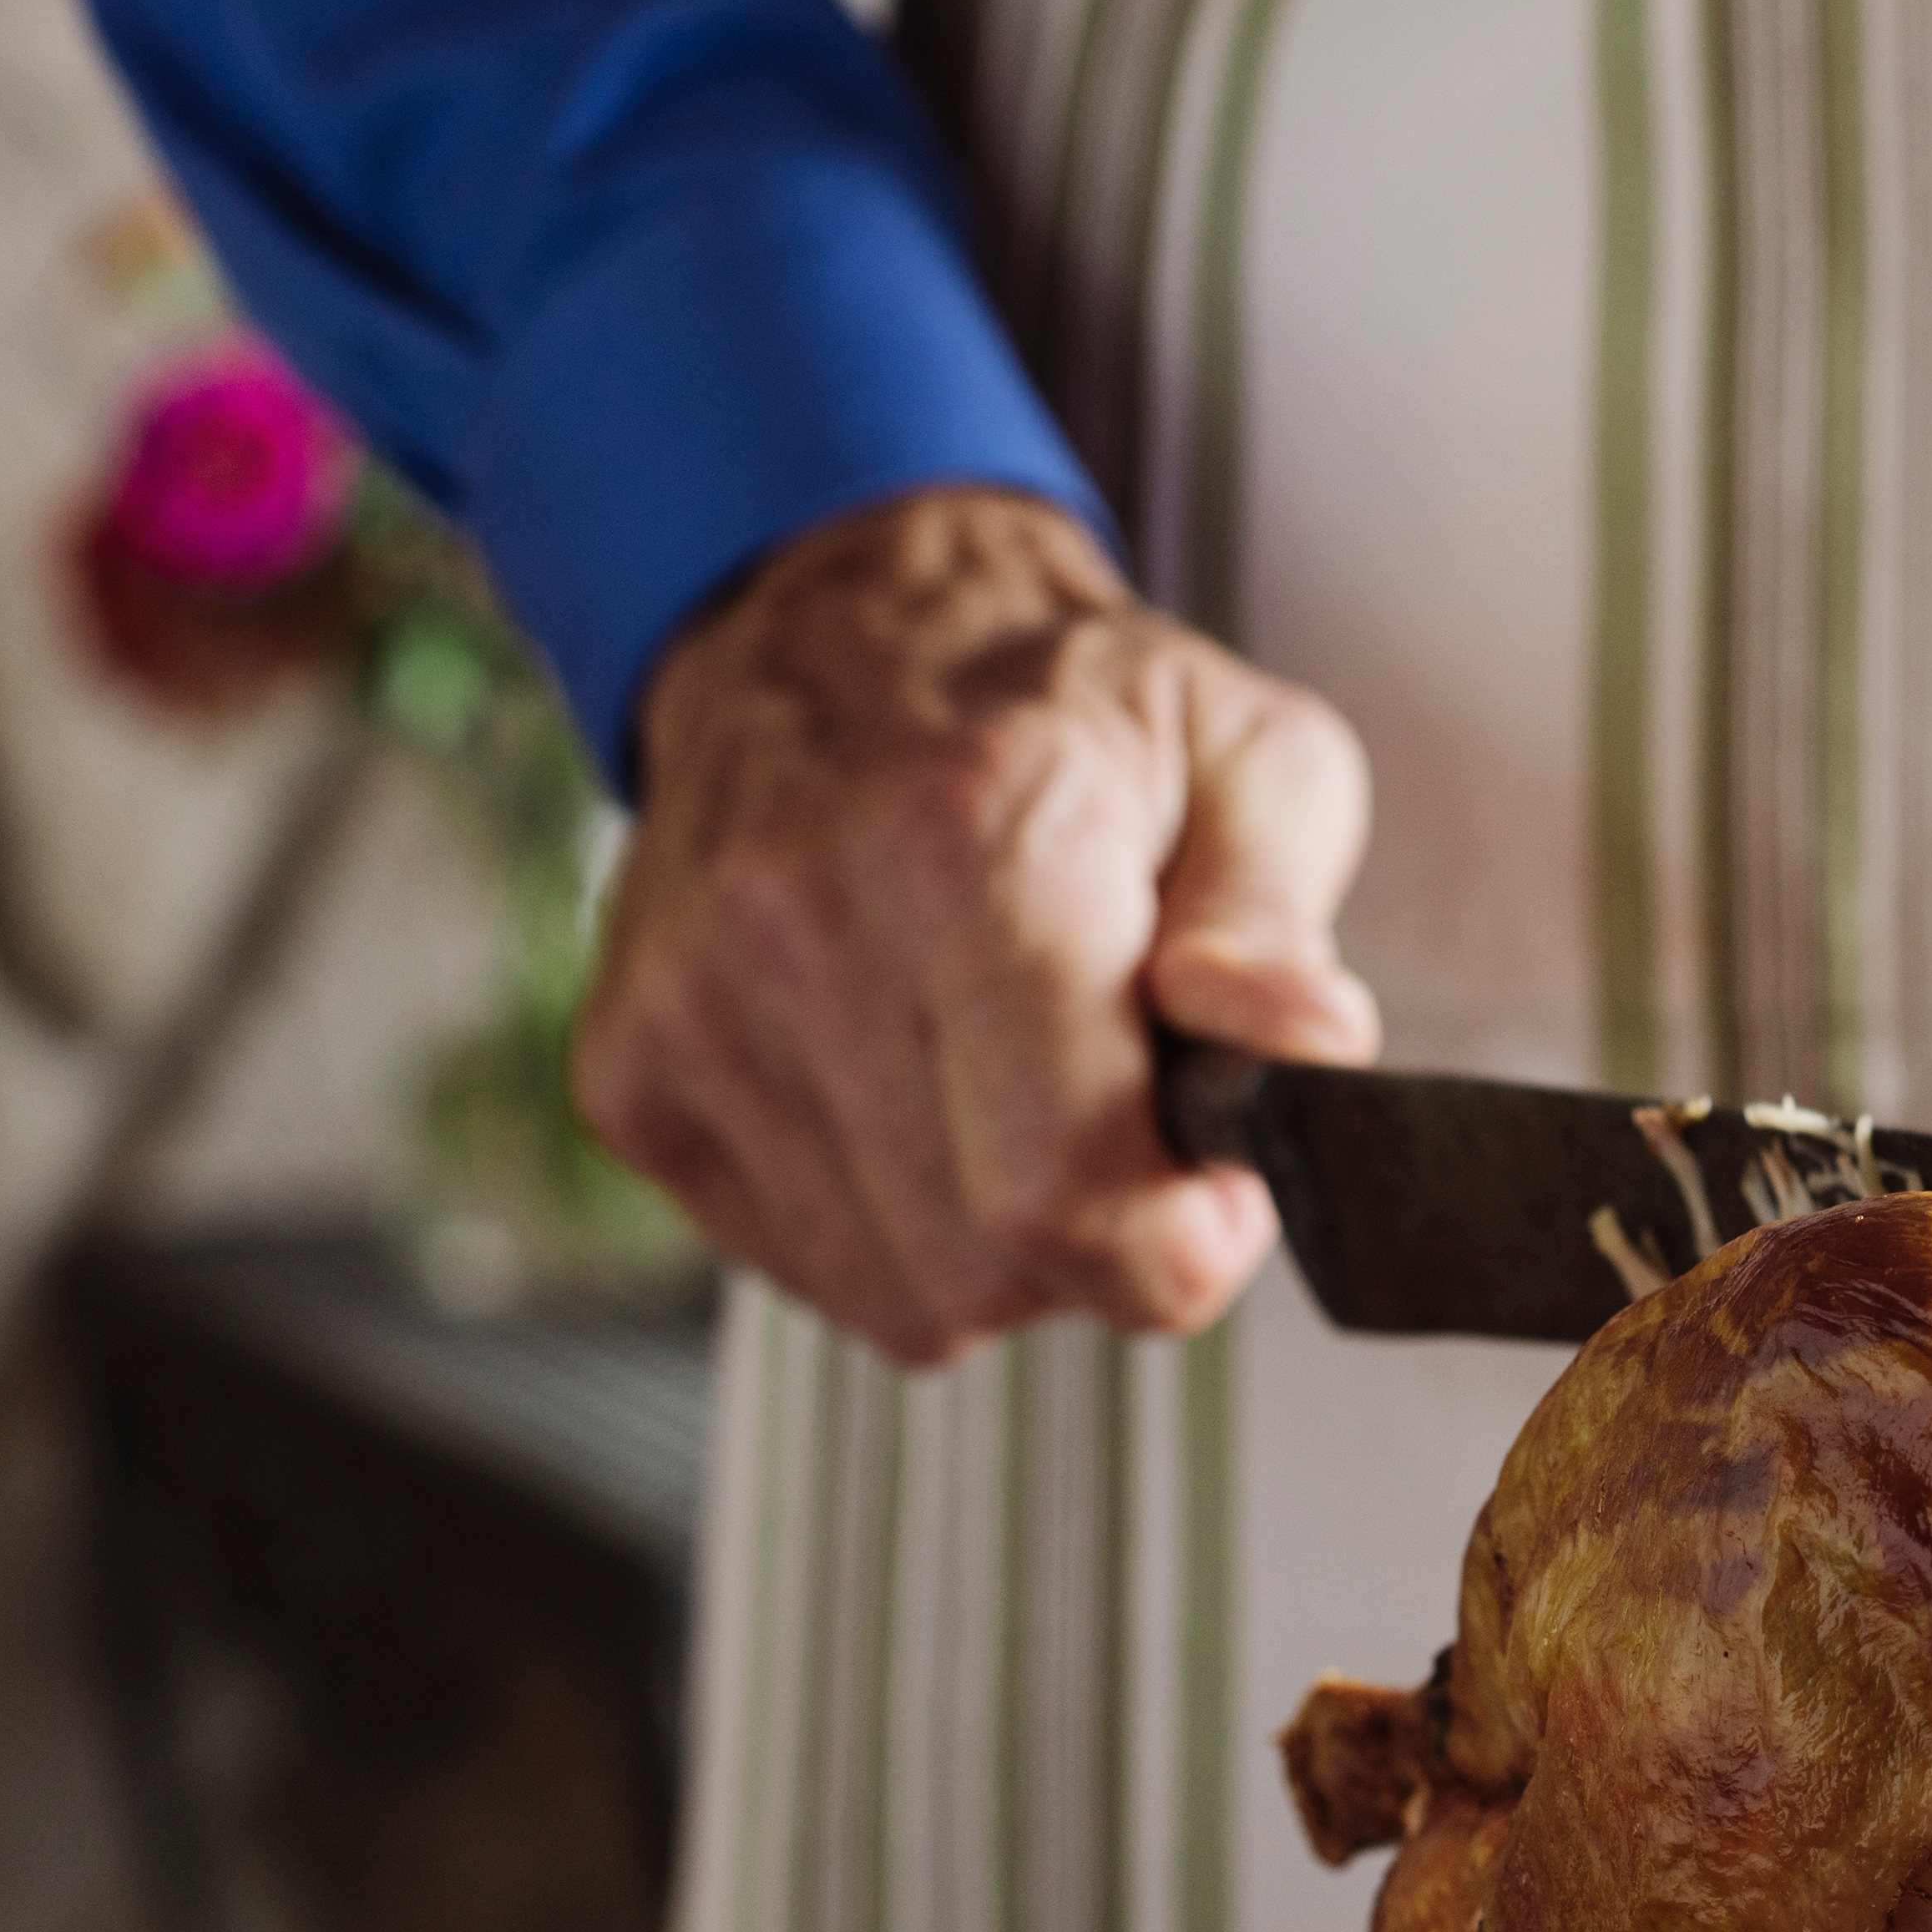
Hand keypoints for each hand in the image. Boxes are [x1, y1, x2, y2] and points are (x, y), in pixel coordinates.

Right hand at [576, 485, 1378, 1364]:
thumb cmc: (1064, 706)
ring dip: (1007, 1247)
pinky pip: (825, 1274)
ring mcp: (693, 1014)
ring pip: (912, 1299)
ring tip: (1031, 1095)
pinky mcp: (630, 1080)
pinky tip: (933, 1105)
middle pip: (995, 1268)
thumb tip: (1302, 1045)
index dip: (1181, 1246)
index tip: (1221, 1190)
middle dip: (1107, 1240)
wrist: (836, 631)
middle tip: (1140, 1120)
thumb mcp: (1251, 758)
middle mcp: (798, 927)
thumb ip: (1279, 922)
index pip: (1066, 1193)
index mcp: (967, 843)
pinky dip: (908, 1233)